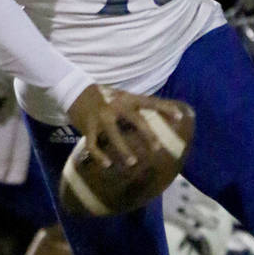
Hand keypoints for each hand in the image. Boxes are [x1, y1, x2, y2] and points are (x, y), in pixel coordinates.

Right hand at [66, 84, 182, 167]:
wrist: (73, 89)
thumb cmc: (102, 95)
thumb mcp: (120, 95)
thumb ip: (134, 106)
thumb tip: (155, 118)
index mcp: (126, 98)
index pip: (150, 102)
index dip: (165, 108)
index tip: (180, 117)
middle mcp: (115, 106)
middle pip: (135, 120)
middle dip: (147, 134)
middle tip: (157, 148)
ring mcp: (101, 117)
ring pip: (114, 135)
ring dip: (124, 150)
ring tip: (133, 163)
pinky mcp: (88, 127)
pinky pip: (94, 145)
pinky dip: (100, 156)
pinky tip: (107, 164)